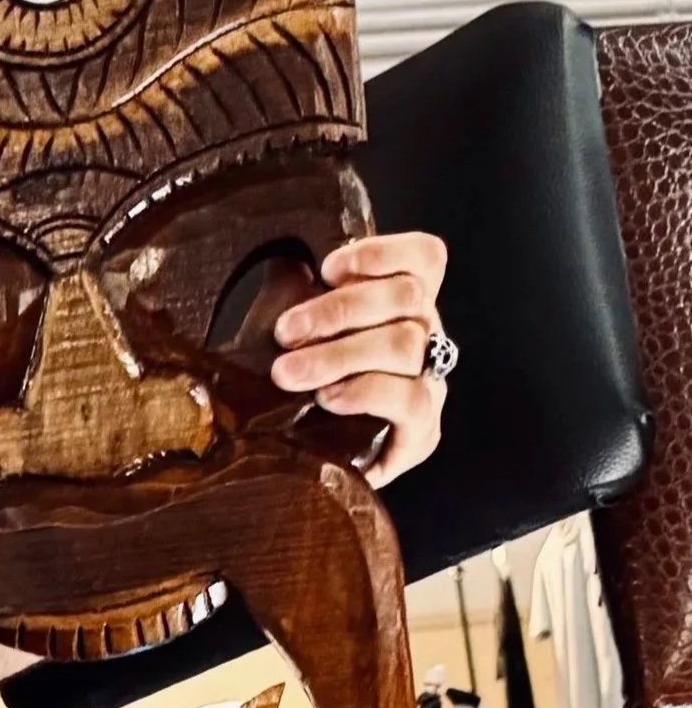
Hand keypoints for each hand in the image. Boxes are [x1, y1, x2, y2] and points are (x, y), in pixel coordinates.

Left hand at [269, 232, 451, 487]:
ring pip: (405, 345)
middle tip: (285, 332)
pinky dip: (365, 393)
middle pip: (408, 296)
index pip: (423, 257)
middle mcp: (424, 334)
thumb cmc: (293, 378)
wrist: (291, 454)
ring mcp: (428, 381)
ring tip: (288, 373)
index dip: (382, 253)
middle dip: (338, 309)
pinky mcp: (421, 429)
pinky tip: (328, 399)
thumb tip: (280, 254)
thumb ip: (292, 286)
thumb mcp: (288, 324)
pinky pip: (410, 400)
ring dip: (339, 355)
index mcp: (398, 302)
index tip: (327, 267)